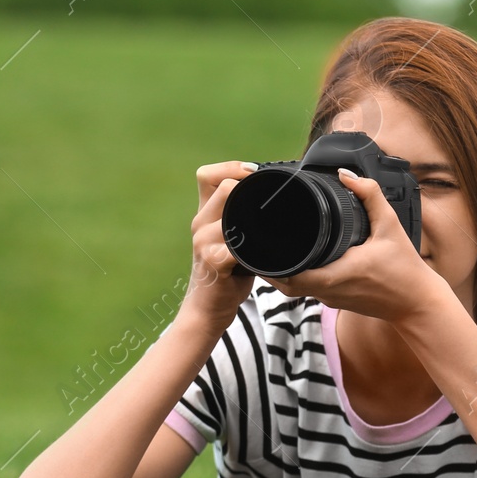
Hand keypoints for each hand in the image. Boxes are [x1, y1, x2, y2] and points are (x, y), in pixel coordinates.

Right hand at [177, 161, 256, 336]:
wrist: (206, 309)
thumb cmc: (225, 275)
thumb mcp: (231, 241)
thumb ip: (243, 221)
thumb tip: (277, 206)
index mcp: (204, 214)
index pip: (207, 175)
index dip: (231, 168)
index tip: (253, 175)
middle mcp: (200, 223)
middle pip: (222, 185)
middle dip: (249, 187)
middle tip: (271, 198)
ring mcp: (203, 241)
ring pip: (229, 209)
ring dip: (252, 214)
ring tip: (269, 223)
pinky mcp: (212, 261)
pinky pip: (234, 244)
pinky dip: (251, 245)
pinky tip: (262, 251)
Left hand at [264, 168, 448, 321]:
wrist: (417, 304)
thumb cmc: (405, 269)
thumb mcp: (390, 226)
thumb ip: (370, 196)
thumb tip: (346, 175)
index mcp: (337, 274)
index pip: (290, 275)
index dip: (272, 262)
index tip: (263, 243)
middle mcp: (329, 291)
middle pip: (284, 284)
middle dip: (269, 267)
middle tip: (260, 243)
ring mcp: (331, 299)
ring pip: (294, 290)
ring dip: (281, 273)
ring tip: (272, 249)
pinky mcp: (336, 302)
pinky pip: (308, 291)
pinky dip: (297, 278)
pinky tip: (295, 260)